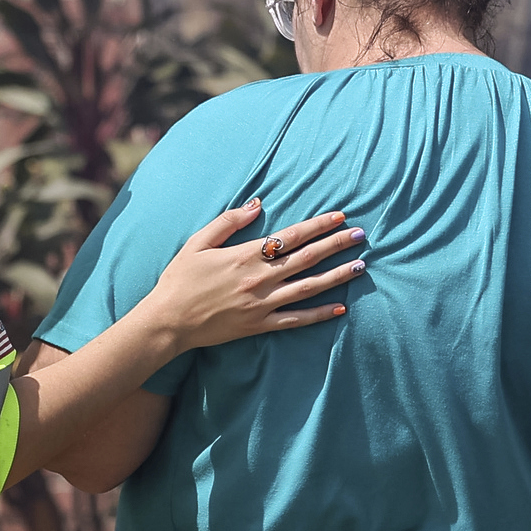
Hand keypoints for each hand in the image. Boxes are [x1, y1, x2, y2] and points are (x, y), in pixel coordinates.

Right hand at [137, 200, 362, 352]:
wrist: (168, 321)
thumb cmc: (180, 279)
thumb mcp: (198, 242)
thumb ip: (229, 221)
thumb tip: (259, 204)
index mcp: (246, 255)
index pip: (292, 236)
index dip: (319, 225)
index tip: (340, 217)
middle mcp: (259, 278)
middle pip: (307, 258)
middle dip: (337, 245)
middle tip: (361, 235)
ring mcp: (262, 304)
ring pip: (309, 287)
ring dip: (337, 276)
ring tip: (360, 266)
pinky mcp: (260, 325)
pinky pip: (297, 320)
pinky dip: (320, 314)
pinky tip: (341, 307)